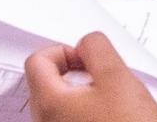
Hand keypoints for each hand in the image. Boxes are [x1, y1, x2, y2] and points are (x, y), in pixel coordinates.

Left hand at [25, 32, 156, 121]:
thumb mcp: (118, 78)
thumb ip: (98, 50)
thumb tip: (87, 43)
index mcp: (50, 102)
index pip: (38, 60)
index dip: (65, 50)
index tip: (88, 58)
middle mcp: (45, 121)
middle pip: (47, 80)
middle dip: (76, 71)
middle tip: (103, 76)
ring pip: (60, 100)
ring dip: (84, 91)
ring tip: (112, 98)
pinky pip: (70, 118)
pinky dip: (88, 110)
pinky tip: (112, 115)